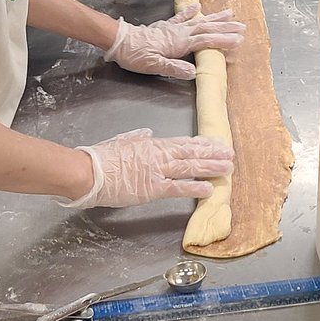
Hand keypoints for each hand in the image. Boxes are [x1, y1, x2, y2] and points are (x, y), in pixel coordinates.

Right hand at [70, 128, 233, 207]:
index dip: (200, 143)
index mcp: (152, 144)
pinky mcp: (153, 188)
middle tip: (229, 154)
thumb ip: (137, 137)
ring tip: (227, 169)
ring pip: (190, 167)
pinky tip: (209, 189)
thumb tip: (147, 132)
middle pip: (191, 153)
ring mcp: (157, 171)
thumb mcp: (121, 140)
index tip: (215, 143)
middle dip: (212, 154)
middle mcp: (159, 155)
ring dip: (210, 168)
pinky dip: (195, 187)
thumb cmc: (102, 157)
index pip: (182, 142)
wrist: (90, 171)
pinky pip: (178, 188)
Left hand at [107, 6, 244, 79]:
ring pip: (199, 21)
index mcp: (179, 43)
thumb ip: (174, 68)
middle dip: (225, 27)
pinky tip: (198, 7)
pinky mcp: (165, 26)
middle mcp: (180, 33)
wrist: (120, 42)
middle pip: (207, 28)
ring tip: (229, 13)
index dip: (222, 40)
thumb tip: (194, 72)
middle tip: (242, 26)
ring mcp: (173, 28)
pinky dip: (191, 12)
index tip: (238, 40)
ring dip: (215, 18)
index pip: (206, 41)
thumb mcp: (154, 66)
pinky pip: (182, 17)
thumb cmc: (135, 56)